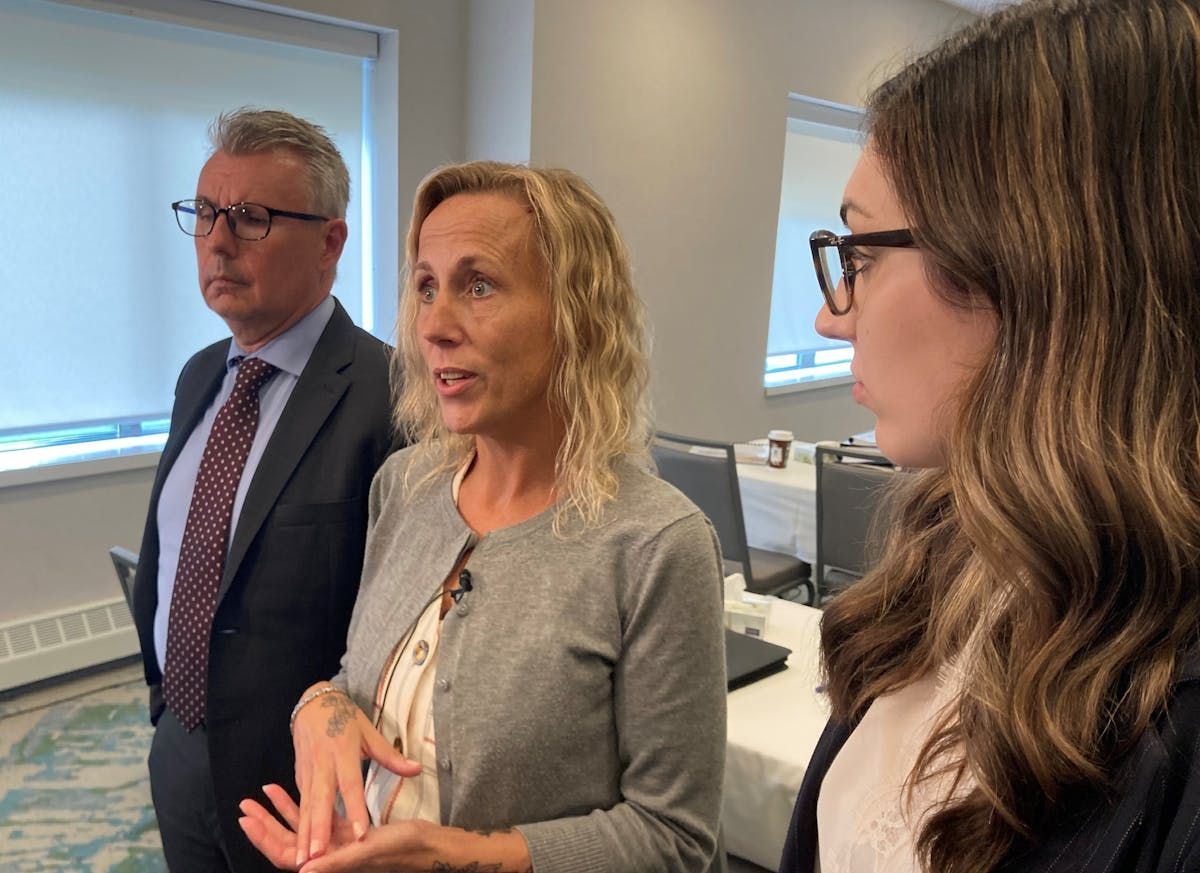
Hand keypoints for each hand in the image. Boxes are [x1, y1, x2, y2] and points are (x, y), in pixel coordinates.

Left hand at [239, 784, 430, 872]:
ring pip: (299, 828)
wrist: (429, 845)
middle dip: (264, 825)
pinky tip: (285, 790)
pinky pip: (316, 817)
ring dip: (277, 813)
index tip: (248, 821)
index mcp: (331, 863)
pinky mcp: (345, 832)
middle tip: (244, 806)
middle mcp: (328, 856)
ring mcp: (335, 844)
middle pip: (287, 843)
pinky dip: (300, 804)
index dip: (267, 839)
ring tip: (257, 795)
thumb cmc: (403, 848)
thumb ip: (337, 861)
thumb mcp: (369, 850)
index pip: (288, 856)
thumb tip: (303, 871)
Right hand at [290, 685, 420, 865]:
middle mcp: (323, 765)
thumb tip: (417, 769)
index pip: (350, 785)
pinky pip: (300, 804)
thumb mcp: (369, 732)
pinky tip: (299, 845)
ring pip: (305, 806)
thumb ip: (391, 756)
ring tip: (303, 858)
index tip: (360, 833)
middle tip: (318, 855)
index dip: (355, 809)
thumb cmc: (345, 718)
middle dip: (318, 829)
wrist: (312, 703)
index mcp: (343, 752)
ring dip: (303, 833)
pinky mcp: (299, 776)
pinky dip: (298, 825)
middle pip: (321, 800)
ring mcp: (308, 772)